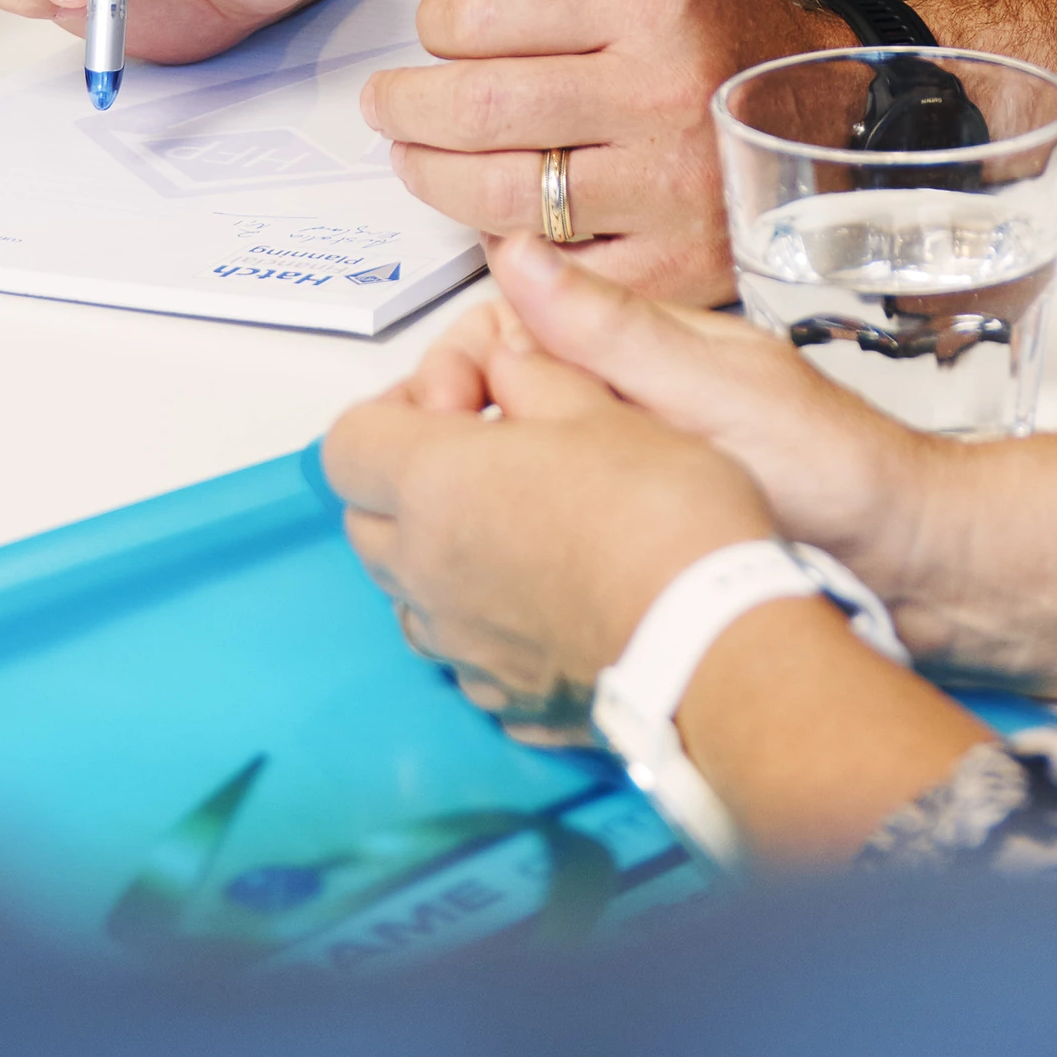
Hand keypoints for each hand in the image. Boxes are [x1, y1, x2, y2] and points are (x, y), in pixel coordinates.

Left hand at [323, 305, 771, 729]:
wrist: (709, 643)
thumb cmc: (661, 520)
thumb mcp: (603, 408)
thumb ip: (537, 377)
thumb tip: (511, 362)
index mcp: (432, 485)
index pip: (347, 444)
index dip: (390, 413)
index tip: (451, 404)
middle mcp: (423, 570)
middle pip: (367, 519)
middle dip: (409, 484)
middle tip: (484, 457)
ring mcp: (456, 643)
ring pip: (410, 592)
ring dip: (442, 556)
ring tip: (519, 529)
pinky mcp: (498, 694)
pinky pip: (464, 651)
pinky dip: (488, 620)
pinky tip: (549, 598)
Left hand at [358, 0, 843, 294]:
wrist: (828, 117)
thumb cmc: (718, 36)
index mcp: (653, 3)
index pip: (485, 12)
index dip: (435, 22)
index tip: (435, 31)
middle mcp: (665, 92)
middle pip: (481, 107)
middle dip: (407, 107)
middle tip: (389, 104)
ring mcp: (670, 187)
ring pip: (499, 193)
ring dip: (433, 177)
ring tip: (419, 157)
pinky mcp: (671, 263)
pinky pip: (549, 264)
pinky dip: (503, 243)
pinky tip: (495, 212)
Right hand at [476, 225, 968, 631]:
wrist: (915, 567)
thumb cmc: (841, 472)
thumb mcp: (721, 392)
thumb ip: (616, 332)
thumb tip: (514, 251)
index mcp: (638, 346)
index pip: (502, 328)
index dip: (452, 369)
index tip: (431, 420)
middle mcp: (624, 396)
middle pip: (495, 394)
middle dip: (450, 432)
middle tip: (435, 492)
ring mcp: (629, 460)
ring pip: (515, 458)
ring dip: (479, 485)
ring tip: (459, 533)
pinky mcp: (637, 525)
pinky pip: (552, 515)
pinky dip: (520, 532)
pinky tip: (510, 570)